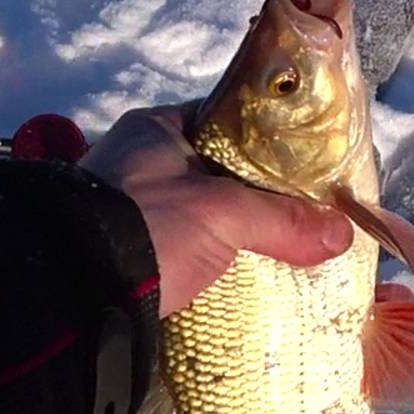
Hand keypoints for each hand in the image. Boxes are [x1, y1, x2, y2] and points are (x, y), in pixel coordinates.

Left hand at [82, 105, 352, 316]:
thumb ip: (283, 219)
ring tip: (278, 252)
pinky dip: (208, 262)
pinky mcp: (123, 253)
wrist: (70, 292)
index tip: (308, 166)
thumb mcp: (224, 214)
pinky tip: (237, 278)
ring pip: (199, 214)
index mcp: (156, 129)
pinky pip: (181, 249)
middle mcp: (138, 160)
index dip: (270, 140)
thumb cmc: (149, 224)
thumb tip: (343, 234)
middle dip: (255, 195)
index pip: (227, 120)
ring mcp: (126, 208)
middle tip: (300, 216)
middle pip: (216, 171)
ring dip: (231, 233)